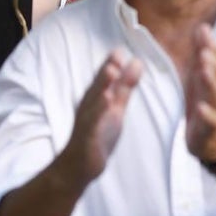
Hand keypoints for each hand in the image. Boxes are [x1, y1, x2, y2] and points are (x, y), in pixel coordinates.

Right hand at [65, 49, 142, 180]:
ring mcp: (87, 122)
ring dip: (101, 86)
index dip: (112, 64)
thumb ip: (125, 87)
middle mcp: (88, 107)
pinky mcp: (87, 137)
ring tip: (111, 72)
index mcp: (96, 99)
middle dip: (106, 71)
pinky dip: (99, 111)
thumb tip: (136, 63)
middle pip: (97, 87)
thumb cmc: (98, 135)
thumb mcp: (115, 109)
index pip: (104, 79)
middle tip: (117, 55)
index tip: (121, 49)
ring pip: (94, 102)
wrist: (79, 166)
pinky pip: (93, 123)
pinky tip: (107, 101)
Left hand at [185, 25, 215, 161]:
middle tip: (204, 50)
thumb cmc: (205, 105)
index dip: (211, 46)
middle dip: (213, 63)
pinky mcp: (210, 130)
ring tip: (204, 70)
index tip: (203, 31)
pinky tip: (200, 108)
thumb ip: (201, 54)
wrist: (213, 141)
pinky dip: (206, 114)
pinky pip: (210, 122)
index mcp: (214, 81)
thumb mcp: (200, 78)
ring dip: (211, 83)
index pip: (215, 61)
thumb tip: (203, 26)